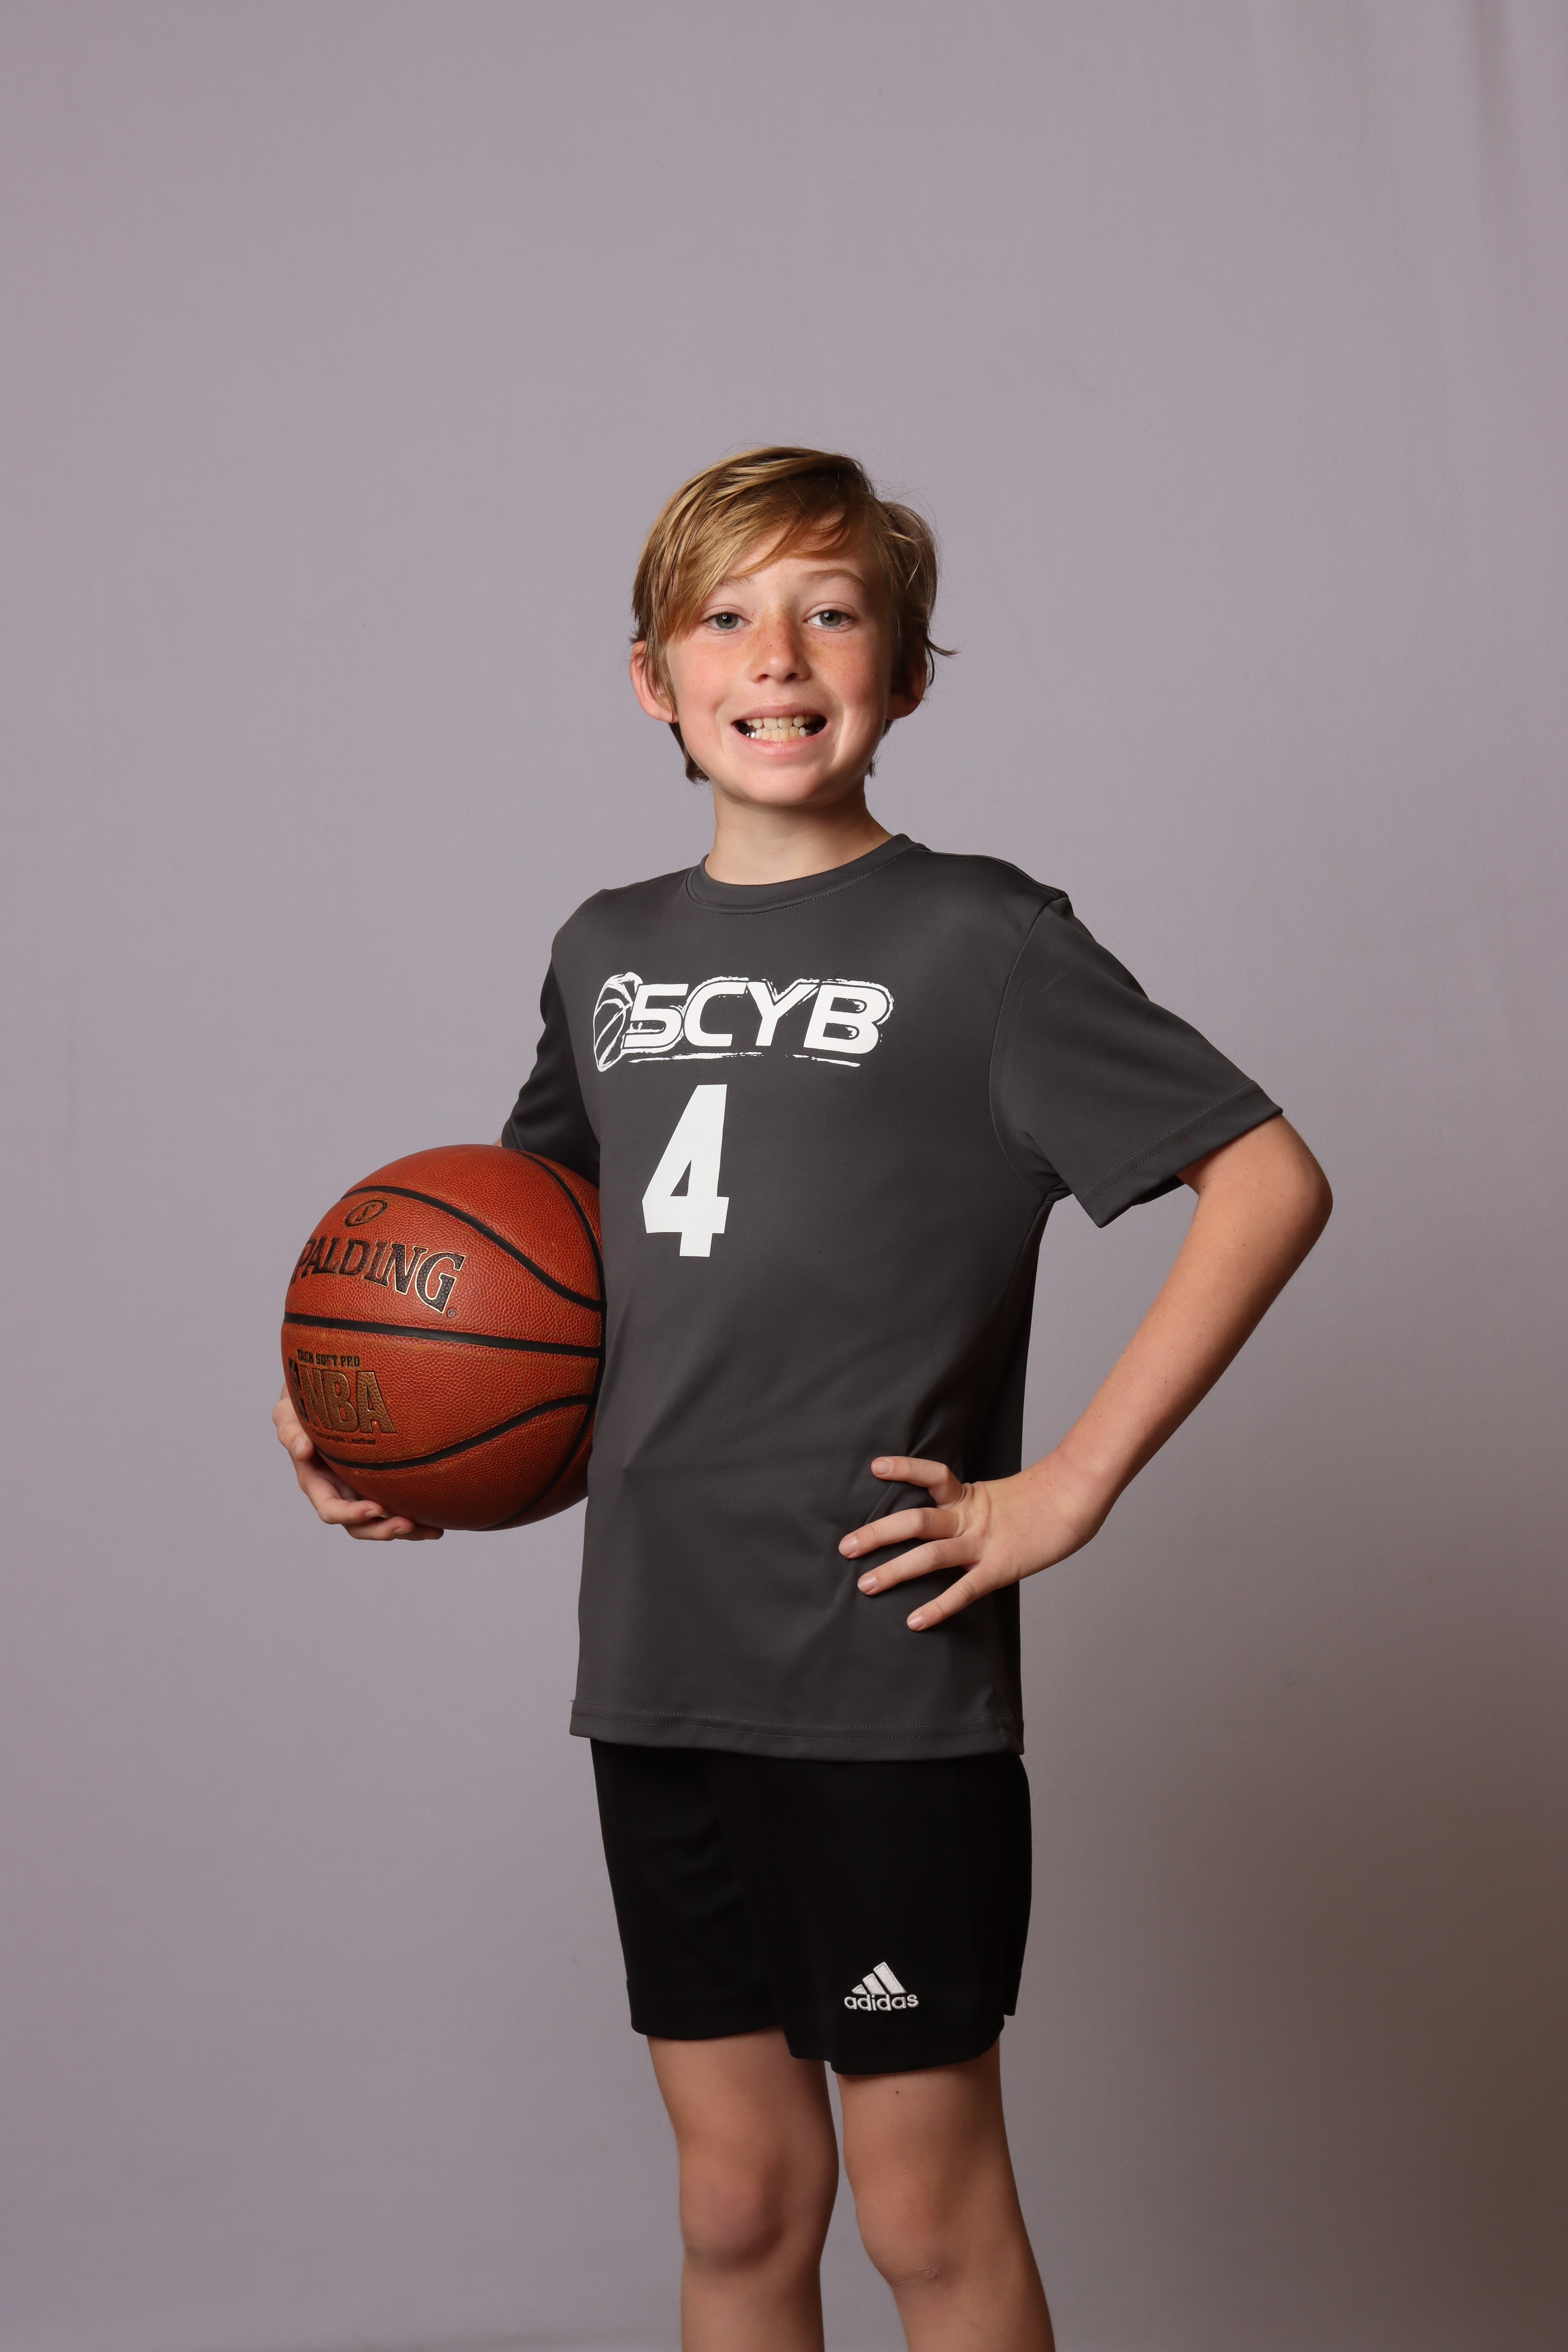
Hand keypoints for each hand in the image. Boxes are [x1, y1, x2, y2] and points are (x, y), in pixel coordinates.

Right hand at [272, 1388, 443, 1541]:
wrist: (326, 1394)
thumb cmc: (305, 1403)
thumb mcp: (289, 1413)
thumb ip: (290, 1430)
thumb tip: (302, 1451)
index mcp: (317, 1482)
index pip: (331, 1509)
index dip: (351, 1514)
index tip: (374, 1509)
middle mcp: (340, 1492)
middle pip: (360, 1525)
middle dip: (382, 1529)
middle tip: (407, 1523)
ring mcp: (361, 1490)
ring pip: (383, 1521)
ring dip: (406, 1530)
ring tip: (433, 1530)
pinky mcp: (381, 1483)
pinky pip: (399, 1505)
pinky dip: (418, 1515)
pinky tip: (441, 1521)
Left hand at [839, 1452, 1107, 1628]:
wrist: (1078, 1500)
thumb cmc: (1046, 1502)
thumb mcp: (1003, 1498)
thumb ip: (976, 1508)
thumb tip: (954, 1519)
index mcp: (971, 1496)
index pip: (931, 1475)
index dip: (903, 1469)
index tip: (875, 1467)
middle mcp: (970, 1518)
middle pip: (915, 1521)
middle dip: (877, 1534)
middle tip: (845, 1548)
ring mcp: (983, 1543)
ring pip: (930, 1555)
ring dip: (894, 1570)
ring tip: (865, 1585)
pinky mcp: (1000, 1568)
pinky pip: (963, 1590)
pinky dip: (938, 1607)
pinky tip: (915, 1621)